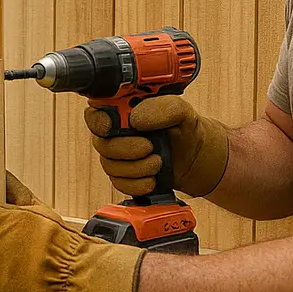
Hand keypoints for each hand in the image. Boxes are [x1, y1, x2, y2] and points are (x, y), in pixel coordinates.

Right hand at [85, 95, 229, 198]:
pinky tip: (152, 178)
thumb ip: (161, 107)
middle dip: (125, 149)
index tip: (115, 127)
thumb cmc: (185, 128)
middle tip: (149, 147)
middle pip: (101, 143)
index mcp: (123, 111)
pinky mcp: (124, 176)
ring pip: (110, 166)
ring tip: (158, 162)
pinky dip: (137, 184)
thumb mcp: (180, 110)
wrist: (196, 157)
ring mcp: (118, 156)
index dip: (99, 121)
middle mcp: (116, 133)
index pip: (96, 113)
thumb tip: (136, 119)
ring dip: (136, 168)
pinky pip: (119, 183)